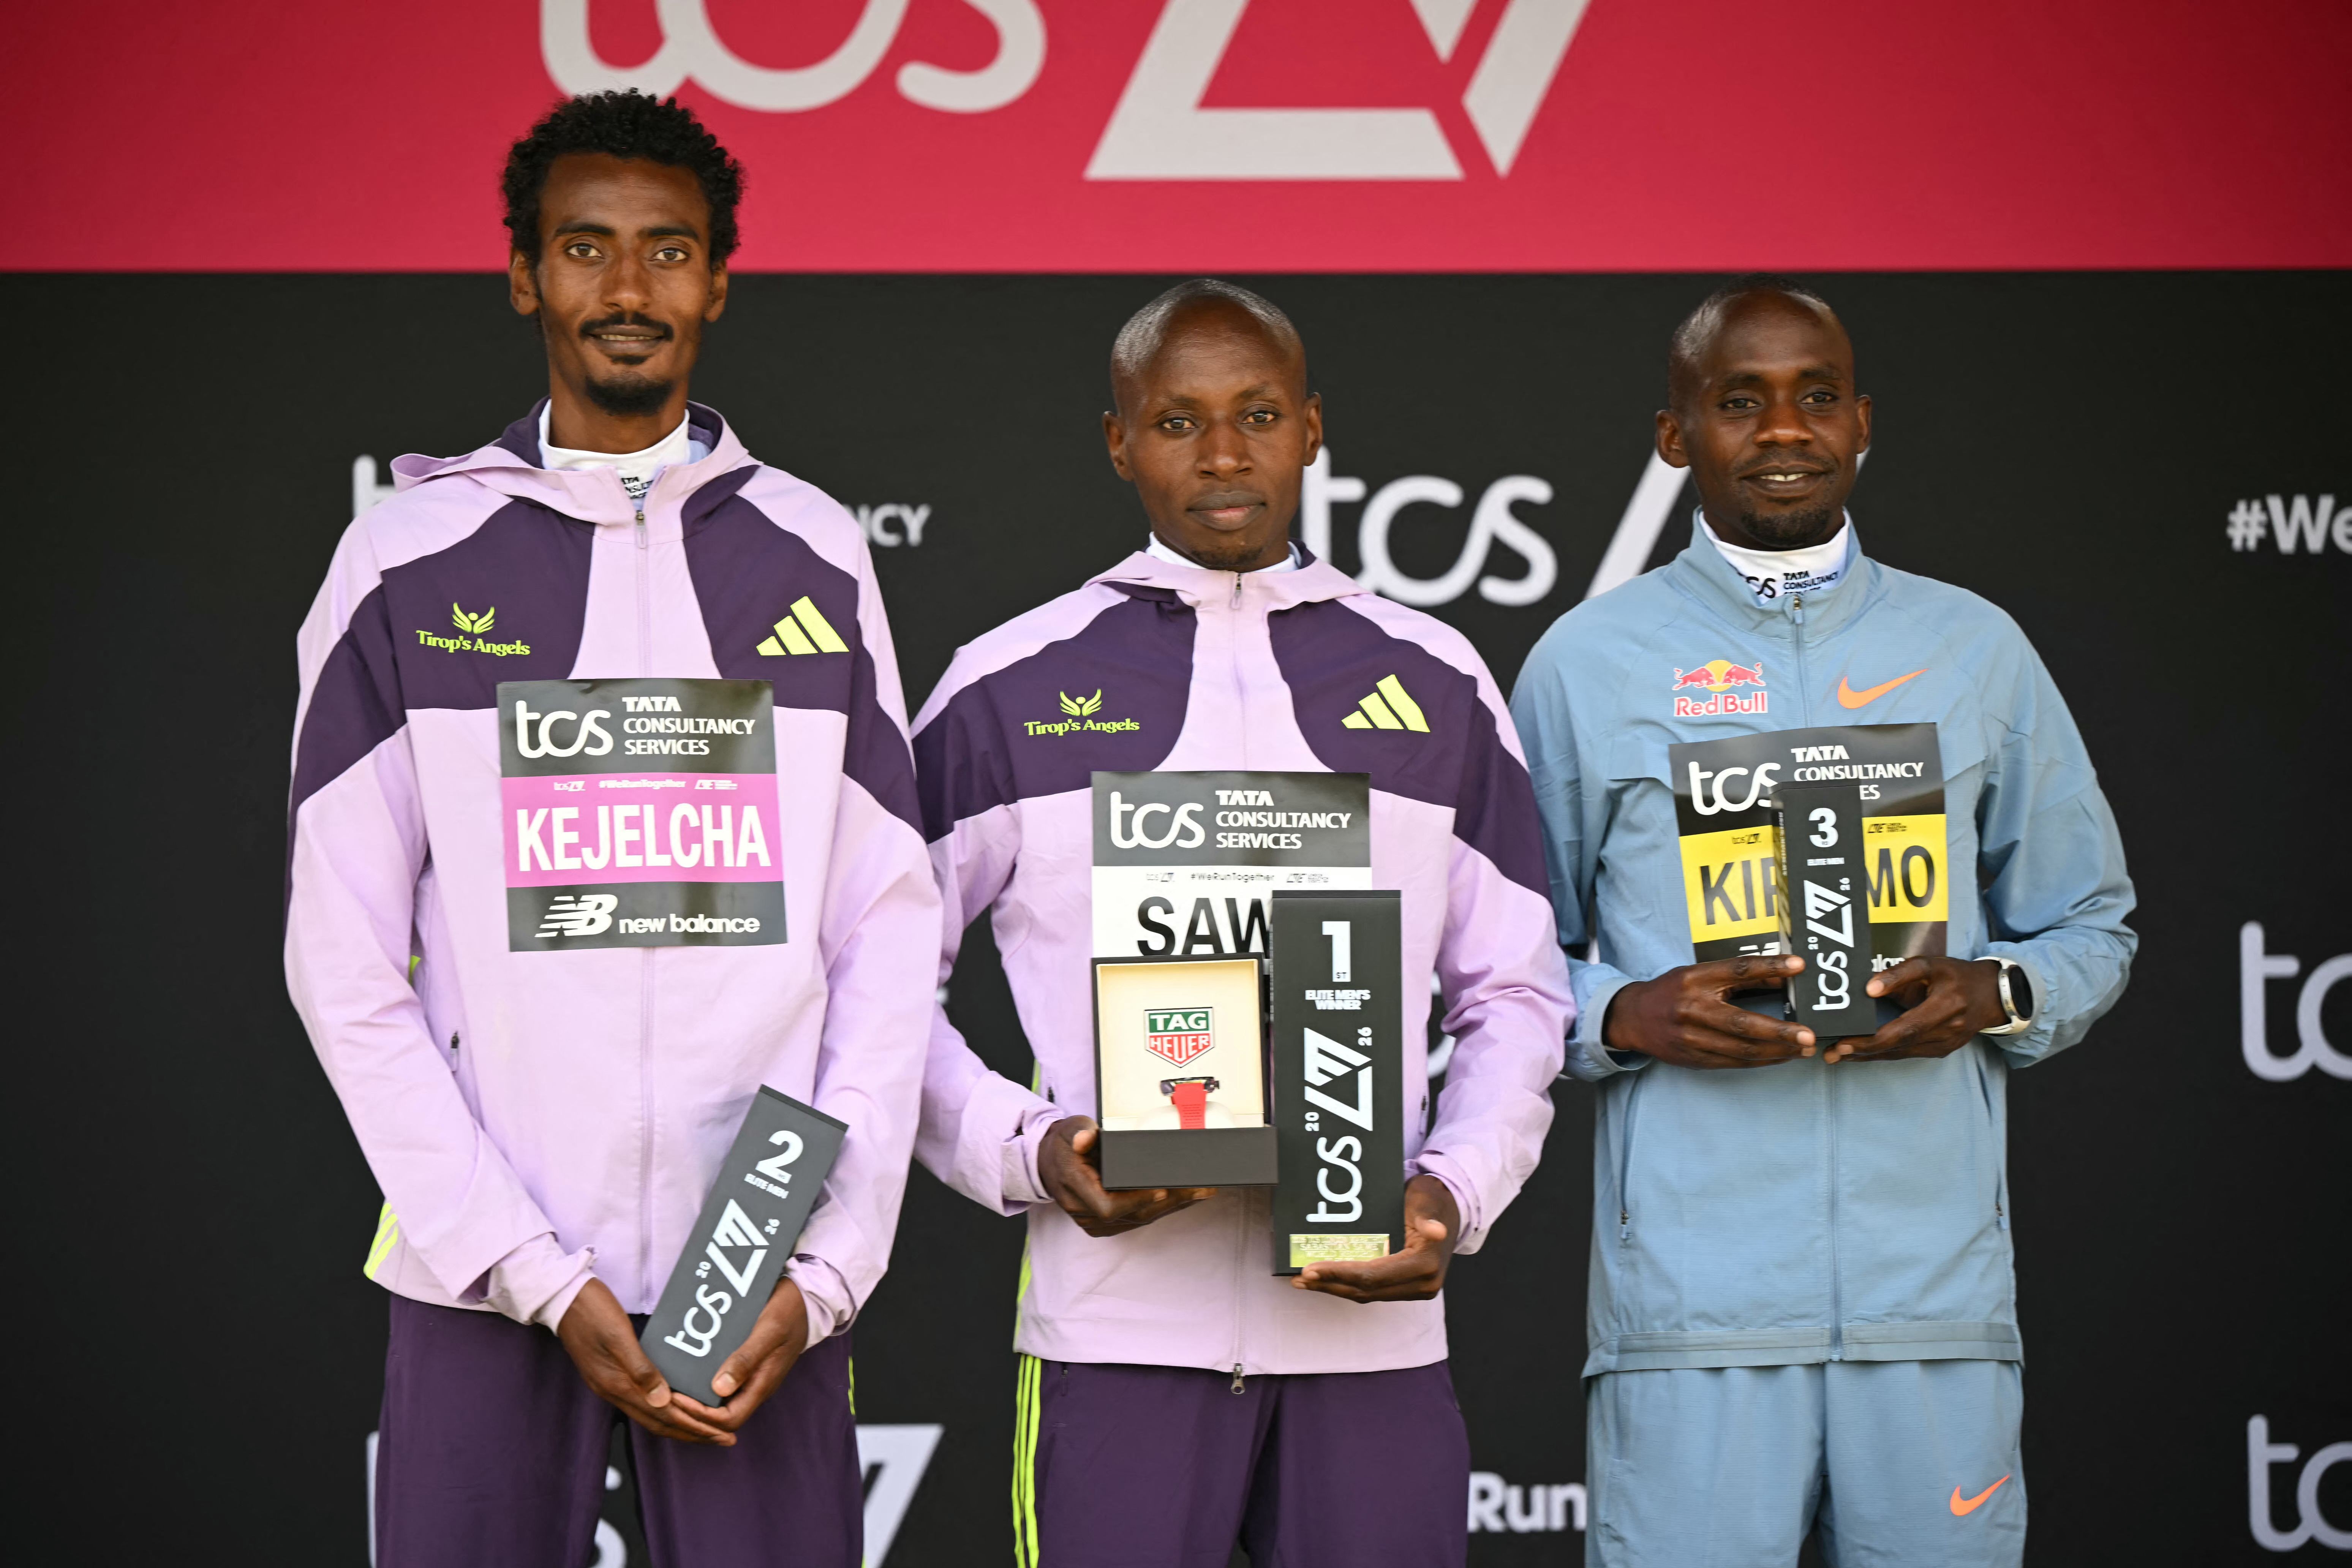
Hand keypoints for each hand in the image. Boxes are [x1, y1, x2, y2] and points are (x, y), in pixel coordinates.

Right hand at [556, 1277, 734, 1444]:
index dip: (694, 1427)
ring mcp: (610, 1384)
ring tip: (707, 1428)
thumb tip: (663, 1401)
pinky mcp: (610, 1375)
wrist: (562, 1298)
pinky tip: (677, 1403)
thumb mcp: (619, 1337)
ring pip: (651, 1415)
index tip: (720, 1434)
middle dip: (693, 1433)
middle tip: (724, 1438)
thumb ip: (640, 1370)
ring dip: (680, 1424)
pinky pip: (643, 1401)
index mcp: (617, 1384)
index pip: (663, 1416)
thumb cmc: (591, 1311)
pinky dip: (664, 1408)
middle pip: (659, 1423)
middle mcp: (613, 1390)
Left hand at [666, 1277, 809, 1434]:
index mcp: (762, 1383)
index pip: (728, 1420)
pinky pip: (719, 1381)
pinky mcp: (745, 1364)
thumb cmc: (789, 1310)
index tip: (676, 1398)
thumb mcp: (769, 1331)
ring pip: (718, 1401)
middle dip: (692, 1412)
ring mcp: (750, 1376)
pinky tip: (684, 1368)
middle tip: (665, 1396)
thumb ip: (747, 1359)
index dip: (701, 1416)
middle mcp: (754, 1385)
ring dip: (694, 1399)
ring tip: (670, 1385)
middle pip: (720, 1417)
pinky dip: (700, 1381)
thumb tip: (719, 1389)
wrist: (806, 1296)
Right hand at [1038, 1116, 1214, 1236]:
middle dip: (1170, 1201)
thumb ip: (1079, 1133)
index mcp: (1074, 1189)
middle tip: (1200, 1188)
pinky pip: (1139, 1219)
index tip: (1162, 1190)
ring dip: (1174, 1206)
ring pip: (1140, 1219)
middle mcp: (1084, 1212)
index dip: (1136, 1200)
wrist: (1048, 1163)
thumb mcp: (1068, 1130)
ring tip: (1202, 1192)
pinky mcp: (1107, 1224)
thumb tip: (1087, 1138)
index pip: (1108, 1206)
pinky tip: (1185, 1198)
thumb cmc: (1064, 1145)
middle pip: (1133, 1214)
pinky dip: (1163, 1209)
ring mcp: (1095, 1222)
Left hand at [1293, 1175, 1458, 1302]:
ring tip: (1305, 1282)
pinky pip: (1373, 1290)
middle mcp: (1421, 1284)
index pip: (1373, 1275)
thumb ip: (1427, 1218)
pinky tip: (1327, 1281)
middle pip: (1366, 1290)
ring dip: (1335, 1289)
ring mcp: (1415, 1289)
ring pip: (1367, 1294)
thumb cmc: (1433, 1200)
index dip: (1340, 1274)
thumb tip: (1435, 1230)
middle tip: (1299, 1278)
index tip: (1311, 1270)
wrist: (1450, 1209)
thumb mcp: (1427, 1202)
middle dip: (1330, 1284)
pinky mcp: (1406, 1287)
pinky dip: (1348, 1286)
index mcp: (1424, 1264)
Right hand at [1602, 955, 1816, 1068]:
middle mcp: (1693, 1010)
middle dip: (1779, 1032)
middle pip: (1742, 1023)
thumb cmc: (1671, 992)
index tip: (1798, 965)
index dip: (1768, 967)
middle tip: (1809, 1035)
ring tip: (1805, 1048)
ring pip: (1742, 1050)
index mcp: (1694, 980)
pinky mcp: (1695, 1058)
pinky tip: (1782, 1056)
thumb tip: (1780, 975)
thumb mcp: (1698, 974)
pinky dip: (1762, 1061)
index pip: (1737, 970)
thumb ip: (1735, 976)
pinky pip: (1735, 1062)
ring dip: (1777, 1051)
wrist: (1633, 1019)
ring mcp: (1693, 1038)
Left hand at [1828, 956, 2005, 1062]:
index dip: (1872, 1039)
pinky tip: (1863, 1053)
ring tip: (1838, 1055)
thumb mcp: (1930, 964)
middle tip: (1830, 1053)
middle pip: (1898, 1046)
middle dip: (1862, 1051)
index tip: (1843, 1041)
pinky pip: (1908, 1054)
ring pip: (1901, 1054)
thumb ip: (1899, 974)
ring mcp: (1945, 1045)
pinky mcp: (1942, 1050)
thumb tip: (1868, 989)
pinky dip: (1884, 1054)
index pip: (1904, 1029)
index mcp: (1945, 1007)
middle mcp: (1946, 1031)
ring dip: (1869, 1056)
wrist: (1993, 995)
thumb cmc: (1957, 975)